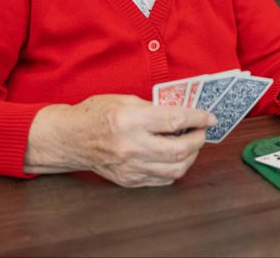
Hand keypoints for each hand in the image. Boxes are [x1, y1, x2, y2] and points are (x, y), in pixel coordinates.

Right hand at [25, 95, 215, 186]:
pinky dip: (175, 168)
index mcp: (130, 121)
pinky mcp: (129, 180)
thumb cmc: (95, 114)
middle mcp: (131, 146)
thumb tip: (181, 114)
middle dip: (199, 140)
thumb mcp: (125, 100)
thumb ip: (154, 107)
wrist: (69, 139)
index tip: (209, 117)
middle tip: (202, 131)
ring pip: (175, 169)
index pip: (175, 120)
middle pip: (180, 149)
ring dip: (190, 156)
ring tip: (191, 144)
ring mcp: (130, 167)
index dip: (198, 118)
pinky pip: (162, 179)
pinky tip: (175, 156)